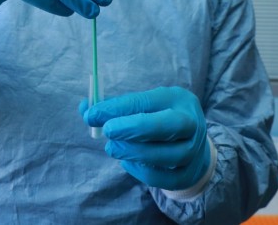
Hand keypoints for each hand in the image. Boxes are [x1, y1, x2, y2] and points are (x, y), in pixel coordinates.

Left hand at [83, 86, 211, 190]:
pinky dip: (138, 170)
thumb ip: (115, 107)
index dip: (117, 108)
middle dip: (131, 129)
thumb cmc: (159, 117)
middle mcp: (191, 124)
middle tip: (106, 130)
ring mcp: (192, 152)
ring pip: (162, 156)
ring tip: (112, 148)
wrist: (192, 143)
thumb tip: (84, 107)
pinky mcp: (186, 175)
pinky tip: (126, 161)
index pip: (146, 102)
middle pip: (164, 127)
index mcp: (178, 99)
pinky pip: (159, 177)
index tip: (92, 114)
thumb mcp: (145, 104)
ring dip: (132, 152)